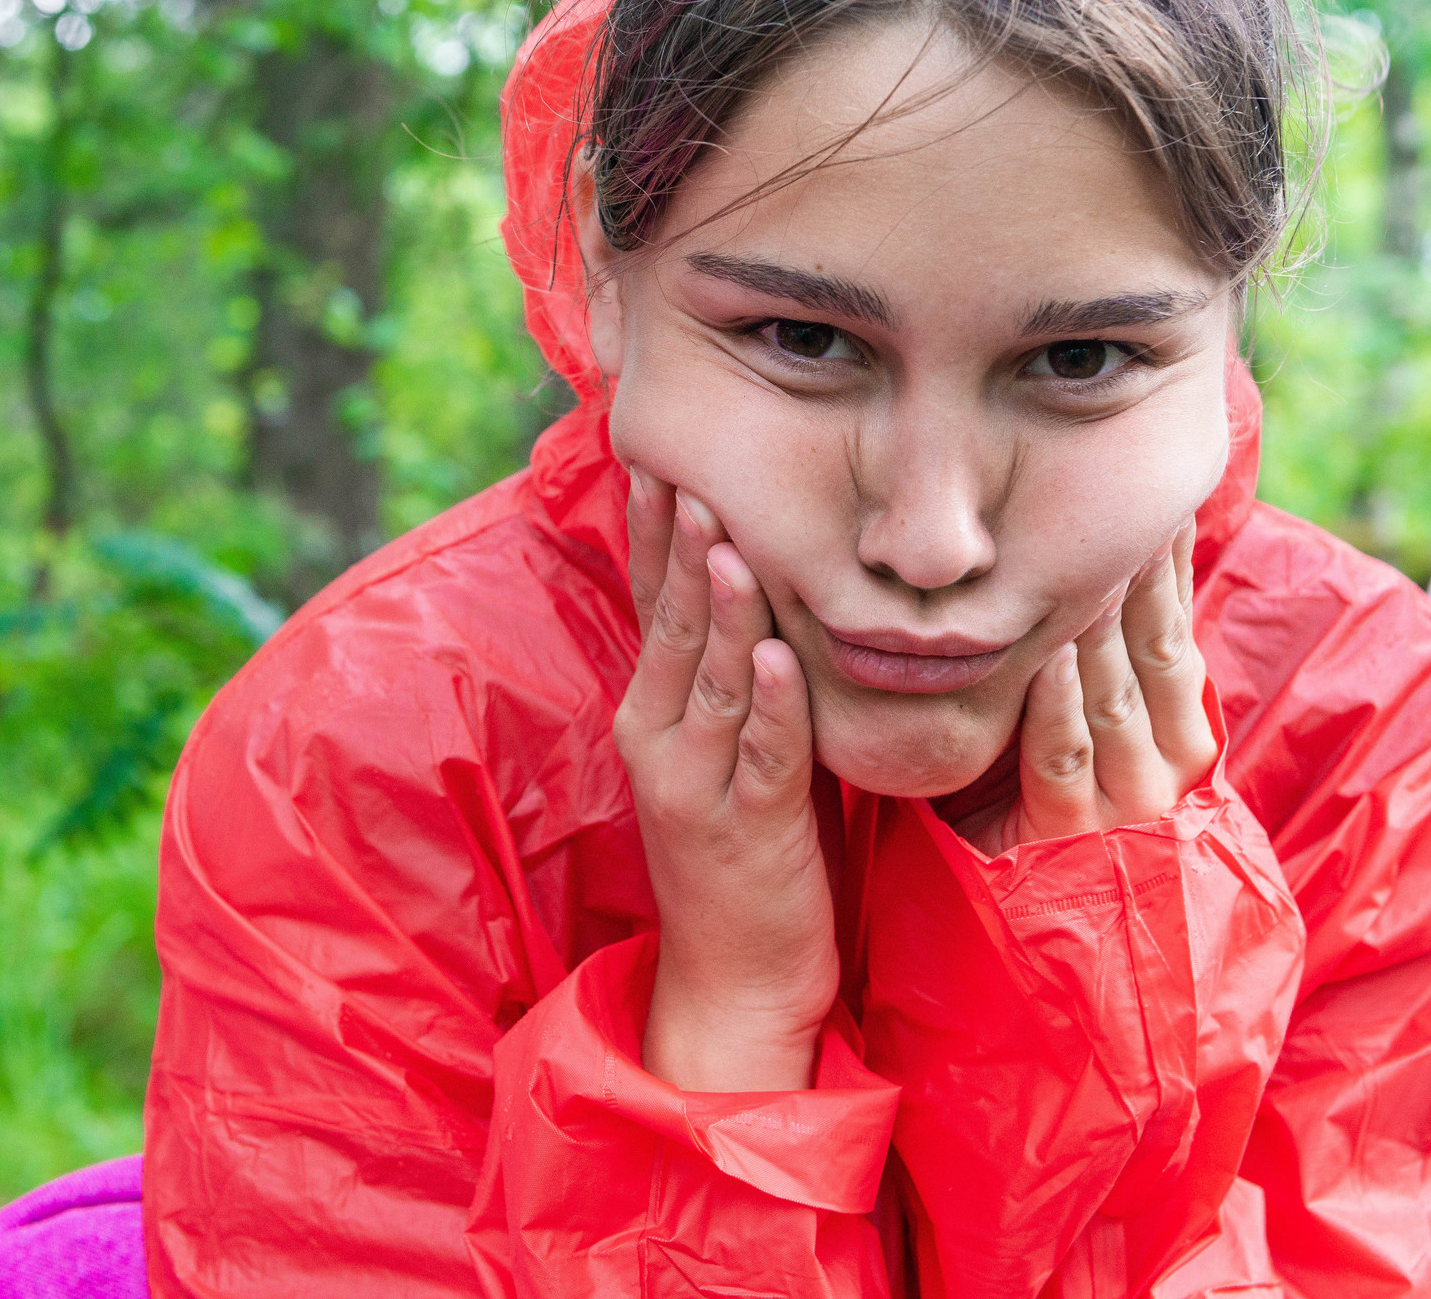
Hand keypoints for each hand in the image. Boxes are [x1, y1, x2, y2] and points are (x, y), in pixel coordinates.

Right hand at [618, 468, 839, 1092]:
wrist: (733, 980)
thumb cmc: (743, 850)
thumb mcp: (722, 746)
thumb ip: (726, 670)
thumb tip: (751, 576)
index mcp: (654, 711)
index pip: (650, 600)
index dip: (651, 529)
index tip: (657, 451)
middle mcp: (660, 738)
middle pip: (673, 624)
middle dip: (682, 546)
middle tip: (689, 467)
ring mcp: (699, 785)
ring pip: (714, 681)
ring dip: (724, 610)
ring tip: (731, 542)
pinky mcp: (750, 829)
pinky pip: (764, 756)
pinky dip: (773, 708)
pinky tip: (780, 661)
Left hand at [952, 519, 1217, 855]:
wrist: (1054, 934)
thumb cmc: (1056, 809)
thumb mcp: (1097, 735)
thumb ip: (1109, 671)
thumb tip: (1103, 573)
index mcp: (1184, 734)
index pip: (1176, 631)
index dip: (1166, 564)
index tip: (1153, 499)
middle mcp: (1168, 764)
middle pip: (1151, 649)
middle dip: (1133, 573)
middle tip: (1113, 501)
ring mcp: (1123, 804)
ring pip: (1112, 695)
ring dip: (1095, 623)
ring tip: (1082, 558)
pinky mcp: (1067, 835)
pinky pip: (1063, 758)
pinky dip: (1055, 704)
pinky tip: (1048, 655)